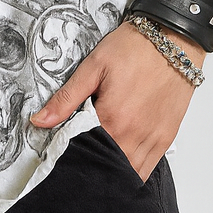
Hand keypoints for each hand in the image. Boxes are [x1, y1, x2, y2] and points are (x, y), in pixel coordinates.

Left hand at [29, 21, 203, 182]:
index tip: (64, 151)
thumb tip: (40, 120)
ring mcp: (153, 140)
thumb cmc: (134, 48)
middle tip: (81, 154)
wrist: (173, 39)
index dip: (72, 155)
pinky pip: (147, 168)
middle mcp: (135, 136)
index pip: (85, 153)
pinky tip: (121, 158)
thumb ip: (66, 98)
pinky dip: (132, 169)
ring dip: (112, 171)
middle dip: (92, 166)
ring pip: (128, 173)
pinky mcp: (166, 139)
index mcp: (113, 119)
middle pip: (107, 168)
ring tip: (99, 158)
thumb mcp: (93, 67)